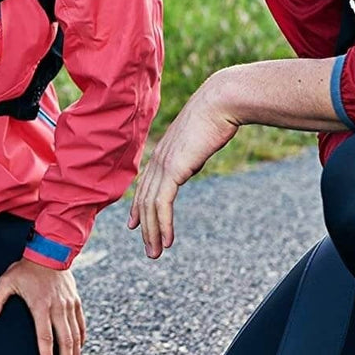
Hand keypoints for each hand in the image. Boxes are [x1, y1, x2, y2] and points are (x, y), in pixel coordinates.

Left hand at [0, 259, 85, 354]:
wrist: (50, 250)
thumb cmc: (26, 268)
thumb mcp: (7, 281)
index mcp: (41, 306)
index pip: (45, 337)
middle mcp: (58, 308)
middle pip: (65, 340)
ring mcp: (69, 305)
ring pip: (76, 335)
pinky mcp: (75, 301)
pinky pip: (81, 323)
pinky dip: (81, 338)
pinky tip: (79, 350)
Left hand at [127, 73, 238, 257]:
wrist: (219, 102)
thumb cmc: (216, 115)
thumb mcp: (199, 137)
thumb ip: (192, 149)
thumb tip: (195, 154)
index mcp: (164, 152)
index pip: (145, 185)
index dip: (139, 207)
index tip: (135, 224)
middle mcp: (159, 159)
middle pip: (144, 200)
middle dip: (145, 227)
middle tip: (148, 249)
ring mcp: (164, 164)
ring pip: (151, 207)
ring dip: (153, 233)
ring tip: (155, 253)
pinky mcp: (173, 169)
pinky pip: (163, 204)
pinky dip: (163, 225)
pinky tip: (167, 240)